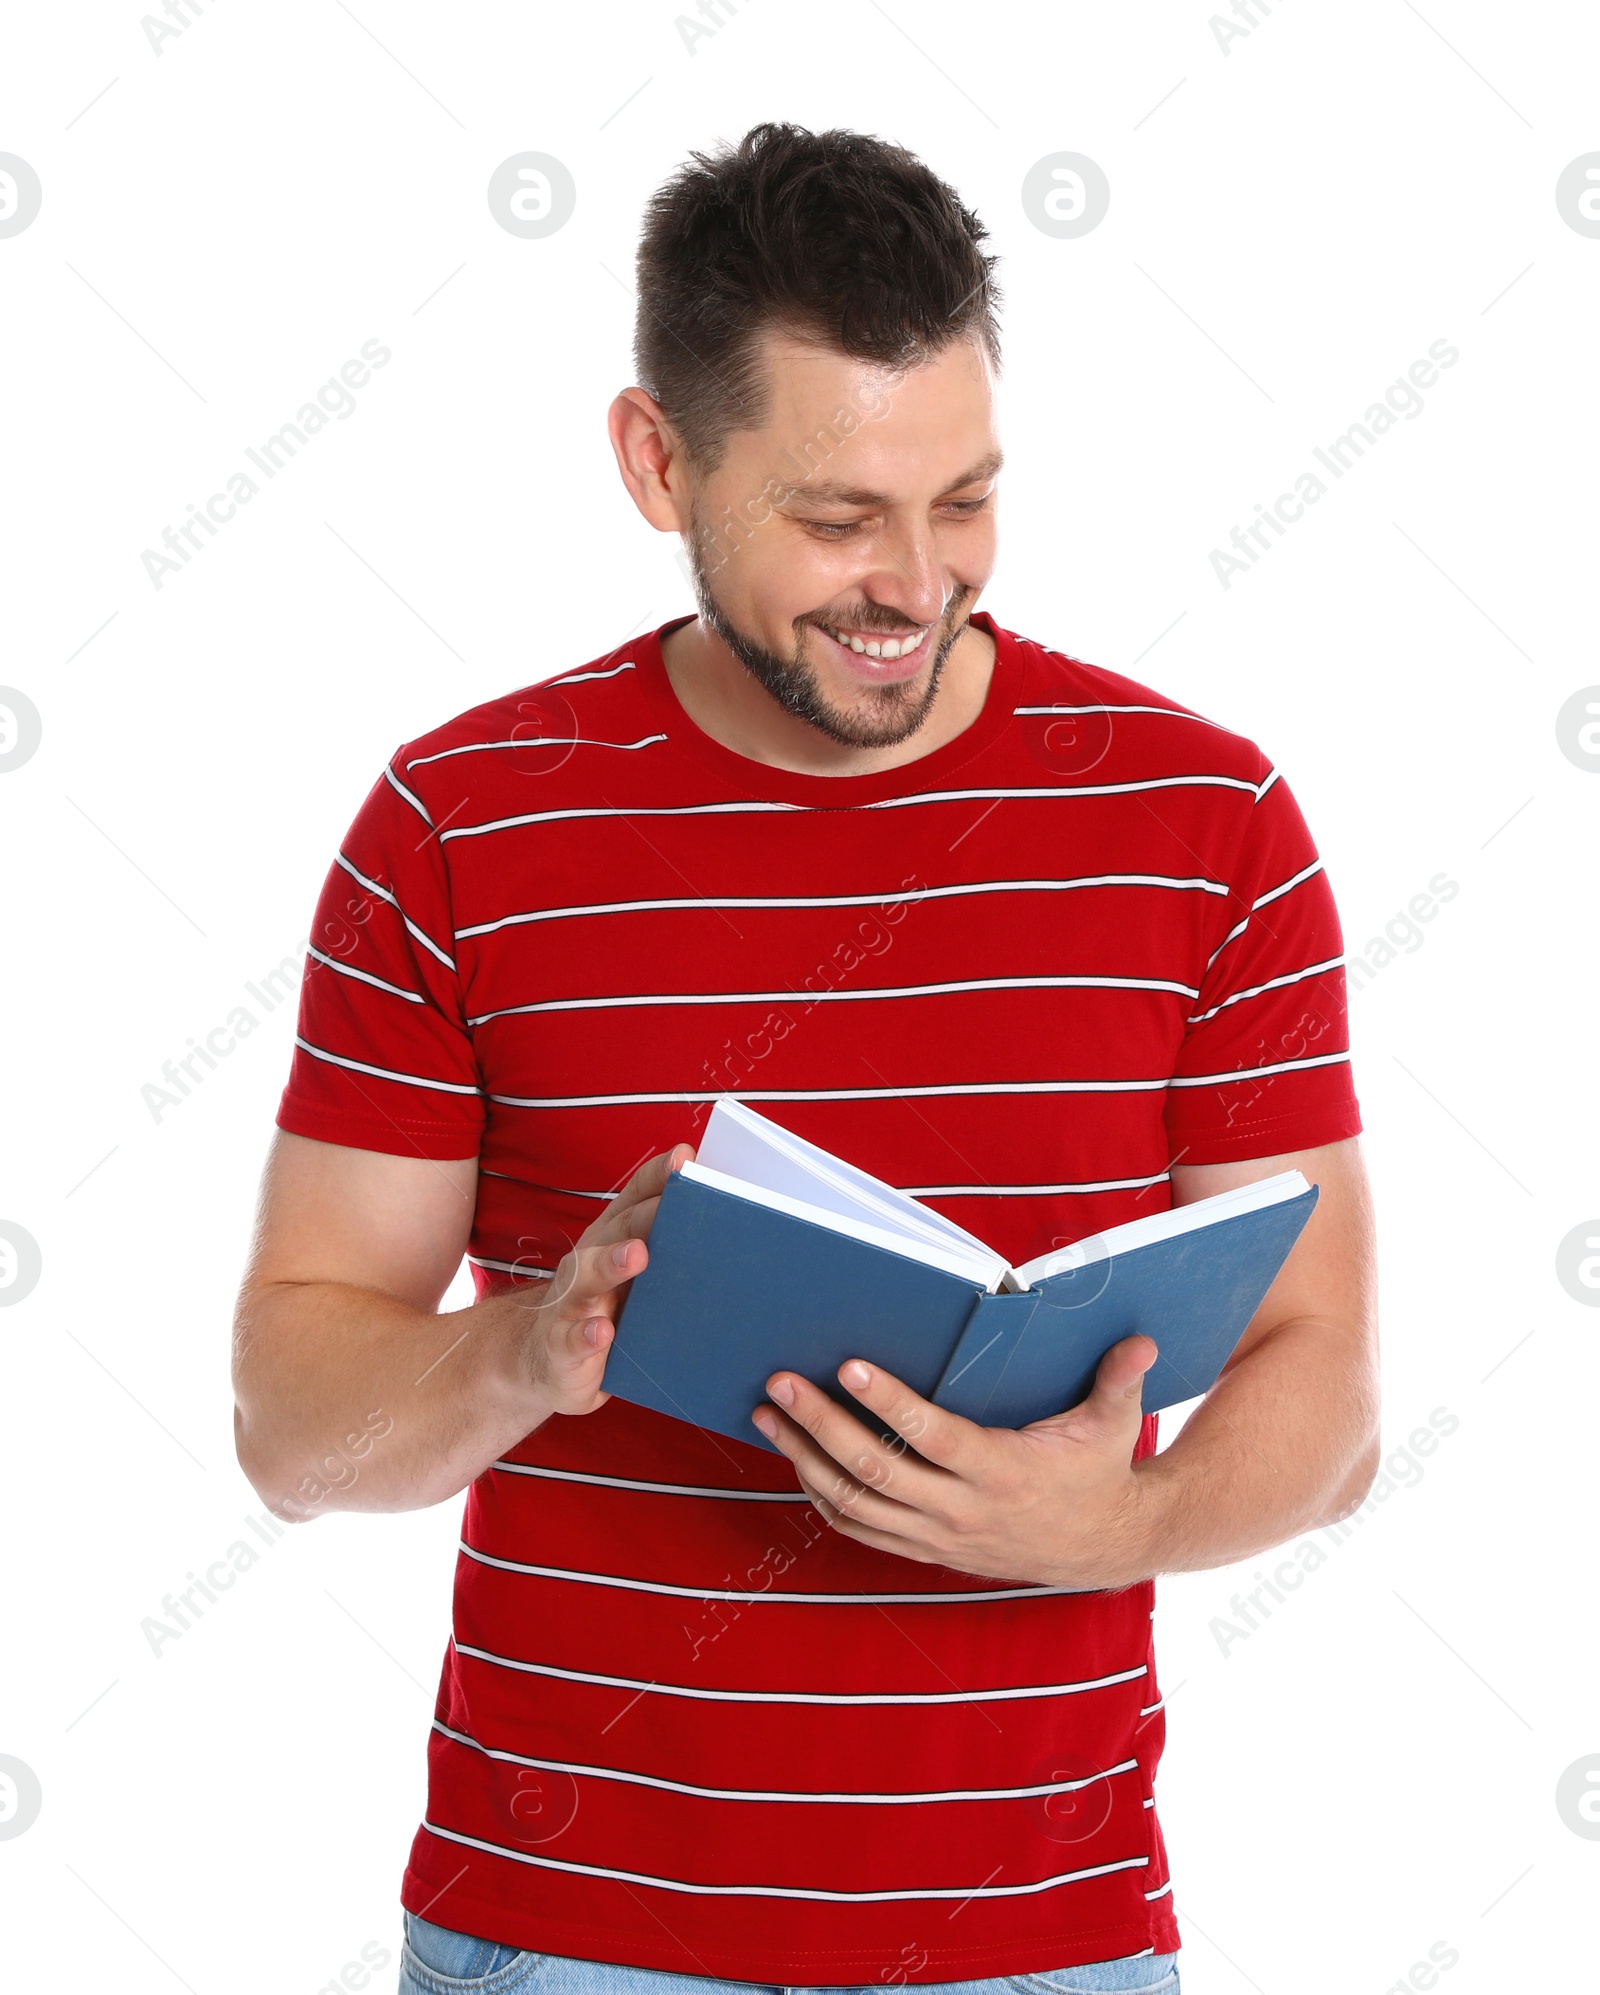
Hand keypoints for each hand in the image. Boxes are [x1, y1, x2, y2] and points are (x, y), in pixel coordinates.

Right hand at [514, 1143, 692, 1417]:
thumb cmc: (607, 1314)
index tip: (685, 1158)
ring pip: (587, 1276)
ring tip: (637, 1255)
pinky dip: (587, 1334)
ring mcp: (571, 1302)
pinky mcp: (561, 1346)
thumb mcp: (638, 1281)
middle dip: (645, 1215)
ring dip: (611, 1264)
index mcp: (613, 1240)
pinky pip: (573, 1338)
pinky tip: (603, 1331)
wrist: (547, 1365)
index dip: (658, 1176)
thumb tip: (733, 1231)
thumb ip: (672, 1254)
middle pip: (617, 1230)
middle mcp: (589, 1261)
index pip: (635, 1198)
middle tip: (672, 1204)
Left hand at [750, 1335, 1158, 1590]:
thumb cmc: (1100, 1472)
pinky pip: (860, 1529)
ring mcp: (939, 1536)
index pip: (933, 1436)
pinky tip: (798, 1461)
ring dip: (804, 1458)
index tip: (849, 1366)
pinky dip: (822, 1497)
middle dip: (821, 1425)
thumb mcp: (1117, 1425)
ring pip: (854, 1503)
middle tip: (779, 1384)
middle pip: (876, 1469)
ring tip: (767, 1416)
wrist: (1102, 1549)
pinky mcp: (927, 1550)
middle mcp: (963, 1511)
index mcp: (1003, 1473)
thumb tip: (1138, 1340)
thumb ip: (1119, 1380)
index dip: (889, 1402)